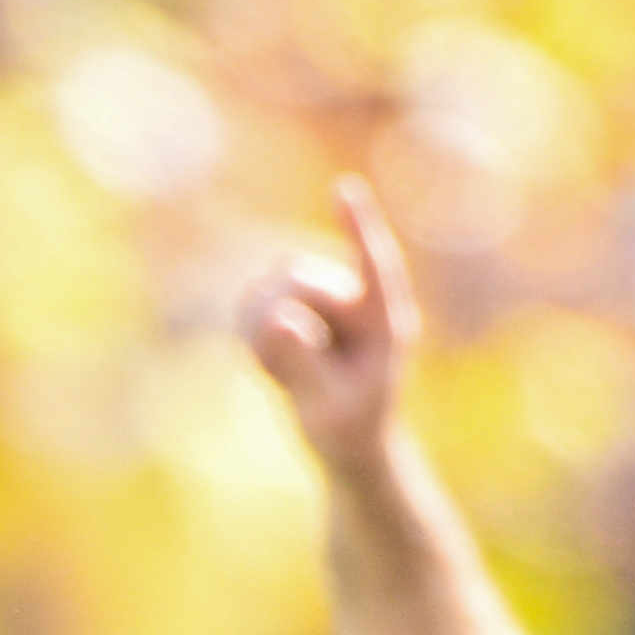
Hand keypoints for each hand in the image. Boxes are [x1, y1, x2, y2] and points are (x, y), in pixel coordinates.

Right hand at [240, 176, 417, 475]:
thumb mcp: (326, 406)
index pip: (374, 266)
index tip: (343, 189)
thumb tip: (277, 317)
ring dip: (258, 324)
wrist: (347, 445)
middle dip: (275, 316)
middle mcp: (358, 303)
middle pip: (304, 281)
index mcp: (386, 322)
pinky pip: (257, 300)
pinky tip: (264, 362)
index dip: (358, 227)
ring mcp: (326, 304)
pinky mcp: (296, 310)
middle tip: (269, 369)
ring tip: (271, 372)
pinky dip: (249, 329)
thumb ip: (303, 364)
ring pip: (276, 285)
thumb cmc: (348, 430)